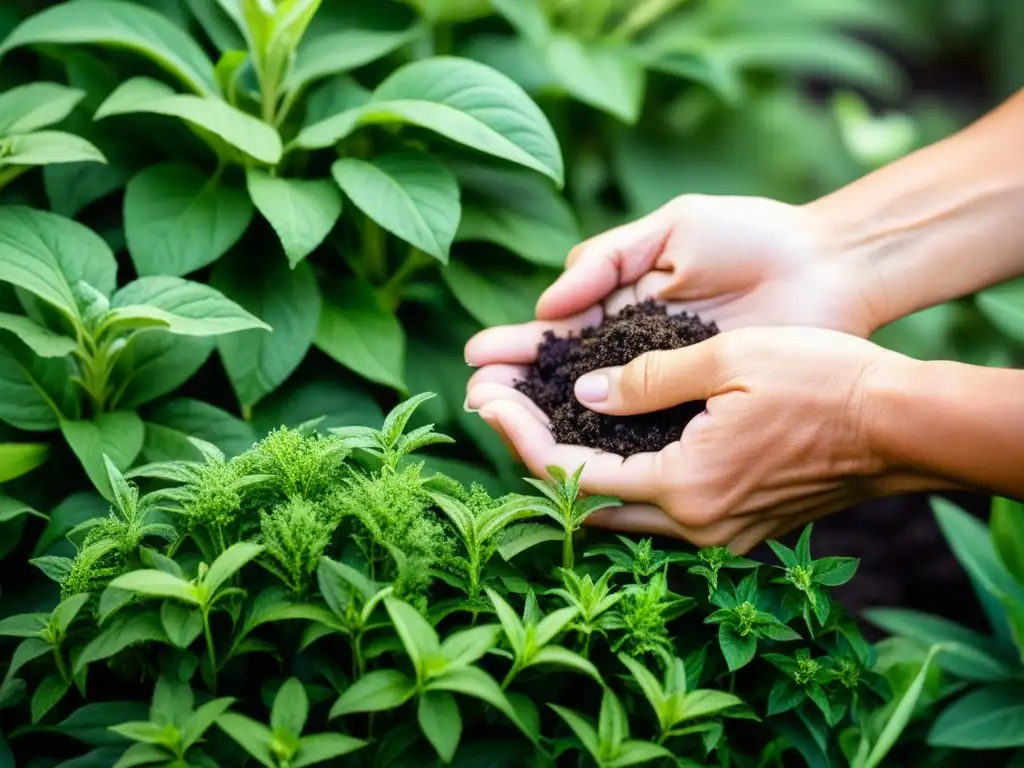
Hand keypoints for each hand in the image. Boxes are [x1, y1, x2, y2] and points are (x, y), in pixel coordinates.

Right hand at [464, 194, 878, 428]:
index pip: (554, 340)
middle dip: (516, 394)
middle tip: (480, 401)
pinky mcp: (701, 417)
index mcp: (619, 312)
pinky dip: (606, 448)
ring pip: (594, 420)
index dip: (514, 352)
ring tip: (502, 424)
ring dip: (546, 425)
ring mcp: (666, 392)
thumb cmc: (752, 236)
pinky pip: (647, 438)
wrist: (830, 264)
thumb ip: (606, 259)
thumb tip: (546, 305)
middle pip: (561, 387)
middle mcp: (634, 360)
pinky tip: (568, 452)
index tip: (478, 360)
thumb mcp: (670, 229)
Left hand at [470, 327, 924, 552]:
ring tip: (535, 418)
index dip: (521, 436)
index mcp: (685, 487)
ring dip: (573, 467)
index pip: (572, 475)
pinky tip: (600, 437)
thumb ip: (647, 379)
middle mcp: (694, 525)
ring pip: (617, 512)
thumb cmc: (824, 381)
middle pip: (584, 502)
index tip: (487, 399)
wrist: (900, 426)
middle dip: (533, 453)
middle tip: (498, 406)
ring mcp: (717, 533)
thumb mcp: (730, 359)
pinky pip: (654, 509)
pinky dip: (618, 475)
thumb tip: (584, 392)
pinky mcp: (734, 526)